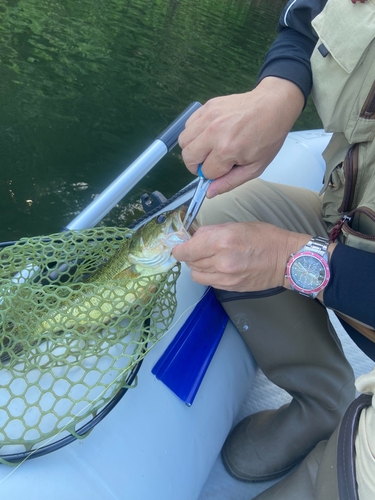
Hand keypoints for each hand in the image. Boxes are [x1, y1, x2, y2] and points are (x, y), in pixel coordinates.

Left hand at [172, 222, 310, 291]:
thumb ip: (211, 232)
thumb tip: (194, 237)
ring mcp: (225, 277)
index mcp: (221, 241)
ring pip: (196, 275)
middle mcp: (220, 261)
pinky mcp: (230, 287)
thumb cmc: (265, 237)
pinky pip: (208, 282)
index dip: (179, 248)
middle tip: (198, 249)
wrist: (286, 260)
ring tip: (207, 259)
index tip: (179, 246)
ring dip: (197, 266)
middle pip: (189, 262)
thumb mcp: (236, 225)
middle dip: (189, 255)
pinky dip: (208, 275)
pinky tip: (217, 267)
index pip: (186, 250)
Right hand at [179, 77, 303, 197]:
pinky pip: (188, 125)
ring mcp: (209, 117)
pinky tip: (208, 134)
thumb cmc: (268, 137)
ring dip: (193, 149)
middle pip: (188, 157)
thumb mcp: (255, 167)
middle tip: (210, 162)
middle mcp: (214, 133)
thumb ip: (230, 182)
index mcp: (227, 150)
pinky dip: (194, 133)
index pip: (205, 172)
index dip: (213, 174)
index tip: (224, 168)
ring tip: (208, 148)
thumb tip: (209, 192)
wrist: (273, 106)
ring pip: (183, 141)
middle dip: (196, 165)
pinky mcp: (207, 106)